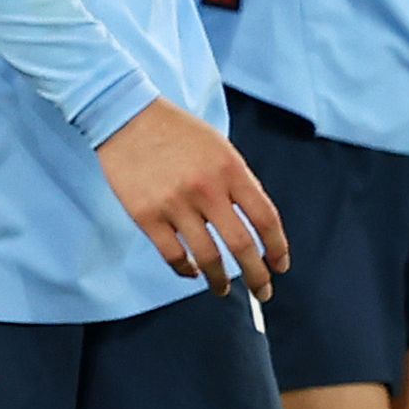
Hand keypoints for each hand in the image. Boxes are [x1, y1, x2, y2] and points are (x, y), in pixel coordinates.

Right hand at [99, 99, 284, 295]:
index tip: (280, 266)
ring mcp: (175, 204)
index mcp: (231, 170)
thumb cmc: (178, 133)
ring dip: (220, 281)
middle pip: (241, 245)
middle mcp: (207, 189)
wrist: (128, 117)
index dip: (278, 248)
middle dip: (257, 276)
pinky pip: (173, 255)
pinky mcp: (146, 216)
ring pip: (207, 257)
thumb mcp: (220, 148)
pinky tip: (192, 272)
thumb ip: (238, 183)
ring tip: (224, 290)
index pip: (266, 218)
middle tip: (263, 292)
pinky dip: (186, 270)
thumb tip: (256, 224)